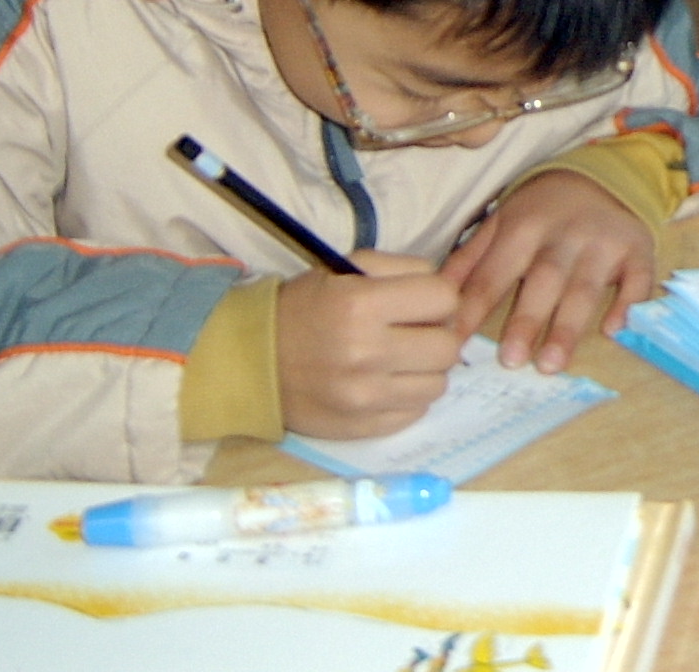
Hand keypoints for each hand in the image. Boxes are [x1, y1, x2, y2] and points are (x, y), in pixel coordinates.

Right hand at [277, 250, 461, 439]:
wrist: (250, 361)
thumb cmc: (303, 308)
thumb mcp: (347, 269)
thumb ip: (403, 270)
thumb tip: (448, 292)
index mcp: (362, 305)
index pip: (444, 300)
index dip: (436, 297)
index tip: (420, 301)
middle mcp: (367, 354)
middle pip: (448, 347)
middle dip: (436, 334)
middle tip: (414, 332)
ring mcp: (365, 398)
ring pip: (438, 384)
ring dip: (425, 369)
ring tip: (399, 359)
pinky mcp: (363, 428)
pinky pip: (415, 412)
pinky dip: (407, 397)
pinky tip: (385, 383)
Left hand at [441, 170, 656, 371]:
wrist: (601, 176)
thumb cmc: (540, 210)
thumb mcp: (500, 223)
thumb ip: (468, 260)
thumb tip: (436, 297)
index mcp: (523, 227)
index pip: (493, 274)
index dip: (472, 309)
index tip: (454, 345)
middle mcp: (564, 235)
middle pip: (543, 280)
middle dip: (527, 320)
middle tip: (510, 360)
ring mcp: (603, 243)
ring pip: (585, 287)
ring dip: (568, 326)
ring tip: (551, 364)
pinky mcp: (637, 249)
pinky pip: (635, 279)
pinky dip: (627, 303)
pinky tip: (615, 330)